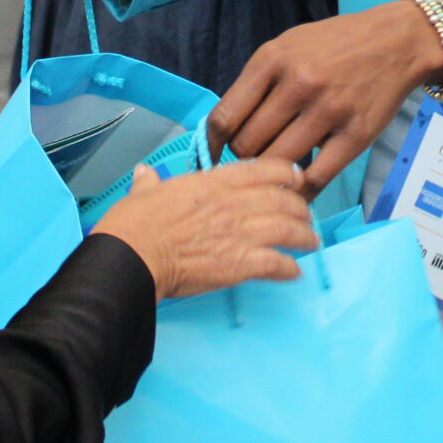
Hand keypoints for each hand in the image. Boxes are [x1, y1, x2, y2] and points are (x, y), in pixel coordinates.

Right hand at [92, 158, 316, 299]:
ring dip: (304, 237)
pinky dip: (290, 269)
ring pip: (288, 230)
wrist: (131, 257)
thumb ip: (150, 182)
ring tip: (310, 244)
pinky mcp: (239, 264)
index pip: (263, 170)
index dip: (286, 173)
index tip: (295, 179)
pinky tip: (295, 272)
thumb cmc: (134, 225)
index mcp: (213, 182)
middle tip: (306, 217)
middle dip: (301, 208)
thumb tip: (144, 173)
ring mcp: (239, 233)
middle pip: (283, 200)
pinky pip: (277, 264)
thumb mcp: (142, 194)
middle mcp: (233, 203)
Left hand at [211, 1, 442, 191]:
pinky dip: (301, 189)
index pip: (225, 117)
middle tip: (252, 161)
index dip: (212, 146)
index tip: (214, 158)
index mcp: (272, 59)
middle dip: (243, 159)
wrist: (396, 42)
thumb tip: (227, 131)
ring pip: (277, 163)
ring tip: (274, 172)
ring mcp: (328, 110)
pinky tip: (297, 187)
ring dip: (270, 174)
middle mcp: (297, 83)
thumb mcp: (288, 46)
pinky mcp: (356, 134)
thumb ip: (258, 83)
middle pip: (247, 145)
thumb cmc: (335, 44)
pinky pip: (316, 177)